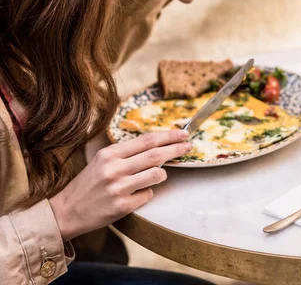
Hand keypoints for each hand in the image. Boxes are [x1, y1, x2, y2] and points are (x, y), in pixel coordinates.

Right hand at [49, 130, 190, 241]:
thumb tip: (158, 145)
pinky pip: (148, 195)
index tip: (183, 133)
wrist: (66, 211)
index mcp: (110, 154)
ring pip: (156, 175)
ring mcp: (119, 188)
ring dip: (161, 174)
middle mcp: (114, 169)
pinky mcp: (122, 206)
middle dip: (176, 149)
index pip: (147, 140)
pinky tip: (135, 194)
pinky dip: (147, 193)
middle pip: (156, 155)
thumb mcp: (102, 161)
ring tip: (154, 176)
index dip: (169, 136)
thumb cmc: (89, 184)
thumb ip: (127, 153)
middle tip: (189, 146)